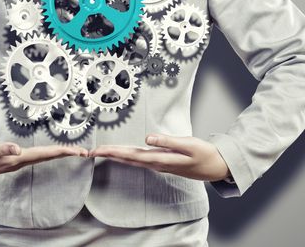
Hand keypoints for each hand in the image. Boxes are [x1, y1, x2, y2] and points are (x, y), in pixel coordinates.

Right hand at [0, 139, 88, 181]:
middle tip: (84, 152)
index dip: (60, 152)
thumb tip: (17, 149)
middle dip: (65, 154)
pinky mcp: (10, 159)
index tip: (77, 152)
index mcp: (13, 160)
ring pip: (41, 157)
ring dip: (58, 154)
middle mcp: (16, 162)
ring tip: (73, 151)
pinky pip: (34, 156)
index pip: (42, 155)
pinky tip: (50, 152)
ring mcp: (14, 162)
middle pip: (46, 157)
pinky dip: (46, 153)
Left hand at [88, 133, 230, 181]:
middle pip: (127, 158)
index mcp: (159, 159)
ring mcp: (157, 164)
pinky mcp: (160, 161)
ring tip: (100, 151)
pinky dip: (126, 155)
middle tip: (90, 151)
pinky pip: (138, 159)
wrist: (215, 167)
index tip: (98, 150)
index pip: (130, 155)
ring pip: (131, 159)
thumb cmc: (203, 154)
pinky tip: (120, 154)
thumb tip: (147, 138)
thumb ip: (167, 141)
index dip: (113, 152)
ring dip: (115, 155)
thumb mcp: (188, 145)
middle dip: (108, 154)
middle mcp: (155, 163)